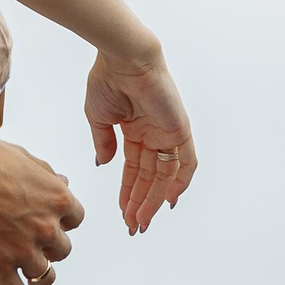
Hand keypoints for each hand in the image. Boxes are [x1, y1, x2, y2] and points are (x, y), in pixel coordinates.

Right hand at [0, 133, 84, 284]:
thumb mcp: (20, 156)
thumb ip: (45, 174)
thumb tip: (60, 183)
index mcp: (55, 198)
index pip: (76, 219)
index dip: (61, 221)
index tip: (51, 222)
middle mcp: (44, 226)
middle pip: (62, 250)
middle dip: (48, 246)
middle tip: (32, 241)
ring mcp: (23, 249)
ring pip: (44, 275)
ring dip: (33, 271)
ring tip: (22, 268)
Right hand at [84, 51, 196, 234]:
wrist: (121, 59)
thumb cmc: (108, 79)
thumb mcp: (98, 118)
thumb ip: (103, 144)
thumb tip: (103, 165)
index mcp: (134, 130)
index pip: (134, 170)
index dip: (128, 193)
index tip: (123, 213)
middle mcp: (153, 133)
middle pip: (150, 177)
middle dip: (140, 203)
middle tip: (133, 226)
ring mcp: (167, 132)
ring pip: (165, 175)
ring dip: (154, 199)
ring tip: (142, 220)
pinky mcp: (179, 128)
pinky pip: (186, 161)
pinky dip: (180, 182)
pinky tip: (167, 201)